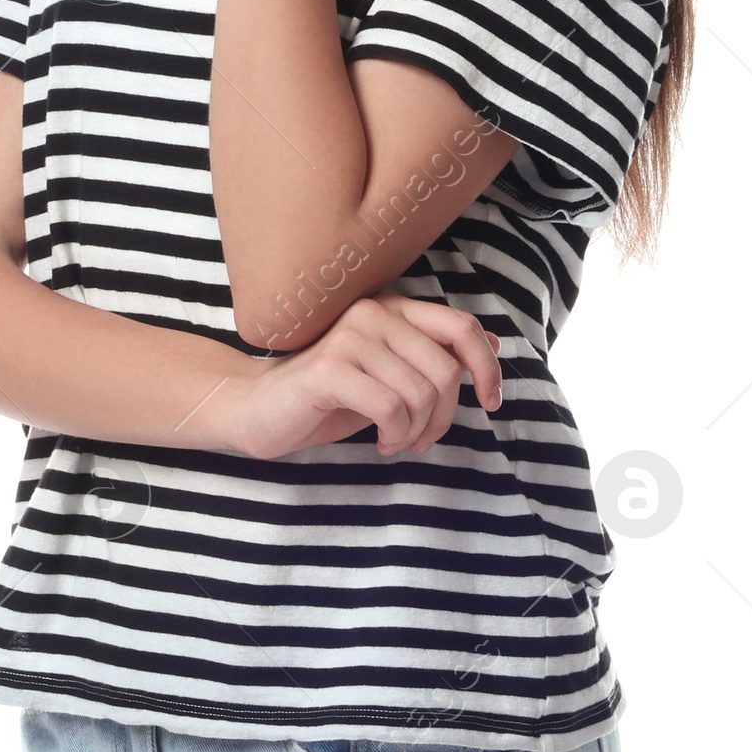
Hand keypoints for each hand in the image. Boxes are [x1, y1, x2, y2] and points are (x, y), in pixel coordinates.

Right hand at [195, 293, 501, 462]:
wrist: (259, 410)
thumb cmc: (329, 396)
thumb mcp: (391, 376)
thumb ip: (435, 356)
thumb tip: (493, 342)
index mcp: (392, 309)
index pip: (462, 326)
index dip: (487, 367)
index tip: (491, 403)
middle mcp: (373, 313)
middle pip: (444, 370)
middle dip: (444, 417)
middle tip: (421, 440)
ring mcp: (349, 339)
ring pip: (420, 393)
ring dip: (416, 431)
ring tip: (397, 442)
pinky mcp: (329, 370)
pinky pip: (390, 408)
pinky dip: (395, 435)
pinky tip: (381, 443)